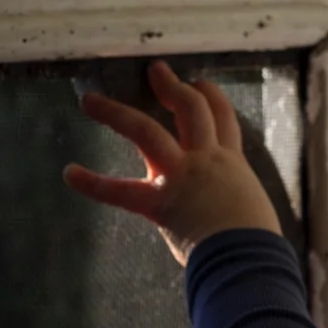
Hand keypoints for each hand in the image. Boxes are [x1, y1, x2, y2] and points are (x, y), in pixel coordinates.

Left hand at [65, 61, 281, 263]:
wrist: (249, 256)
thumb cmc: (257, 242)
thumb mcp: (252, 208)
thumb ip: (234, 201)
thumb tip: (230, 216)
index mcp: (231, 163)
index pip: (223, 119)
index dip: (211, 96)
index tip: (197, 83)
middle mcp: (206, 160)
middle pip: (190, 110)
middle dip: (172, 87)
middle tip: (154, 71)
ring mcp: (182, 176)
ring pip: (146, 132)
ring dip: (116, 114)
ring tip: (90, 102)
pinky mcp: (159, 203)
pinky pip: (120, 191)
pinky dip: (92, 183)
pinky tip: (70, 173)